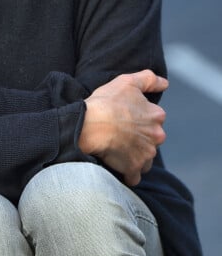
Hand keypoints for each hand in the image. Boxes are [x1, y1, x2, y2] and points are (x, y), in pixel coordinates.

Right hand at [78, 70, 167, 186]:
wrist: (89, 125)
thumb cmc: (107, 102)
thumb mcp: (127, 82)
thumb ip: (148, 79)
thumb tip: (165, 83)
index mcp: (157, 115)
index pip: (154, 119)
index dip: (138, 117)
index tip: (124, 117)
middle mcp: (157, 136)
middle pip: (151, 139)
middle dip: (139, 138)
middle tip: (119, 132)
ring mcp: (147, 154)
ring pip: (145, 157)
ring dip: (135, 155)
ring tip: (117, 148)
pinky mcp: (134, 169)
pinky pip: (134, 176)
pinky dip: (127, 173)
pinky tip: (116, 164)